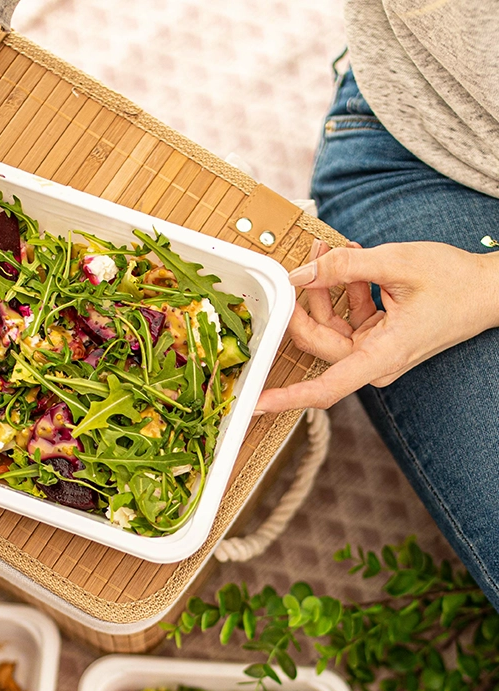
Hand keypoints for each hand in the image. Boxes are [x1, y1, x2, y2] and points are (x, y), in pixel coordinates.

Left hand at [256, 240, 498, 412]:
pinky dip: (343, 290)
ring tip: (326, 248)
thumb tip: (301, 274)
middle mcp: (373, 362)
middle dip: (305, 300)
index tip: (255, 401)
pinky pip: (346, 317)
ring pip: (328, 324)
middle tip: (304, 259)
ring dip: (324, 286)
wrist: (489, 290)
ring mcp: (373, 351)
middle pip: (318, 340)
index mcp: (380, 357)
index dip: (286, 397)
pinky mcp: (375, 338)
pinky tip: (349, 260)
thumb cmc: (454, 282)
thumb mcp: (397, 263)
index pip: (324, 388)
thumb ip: (344, 268)